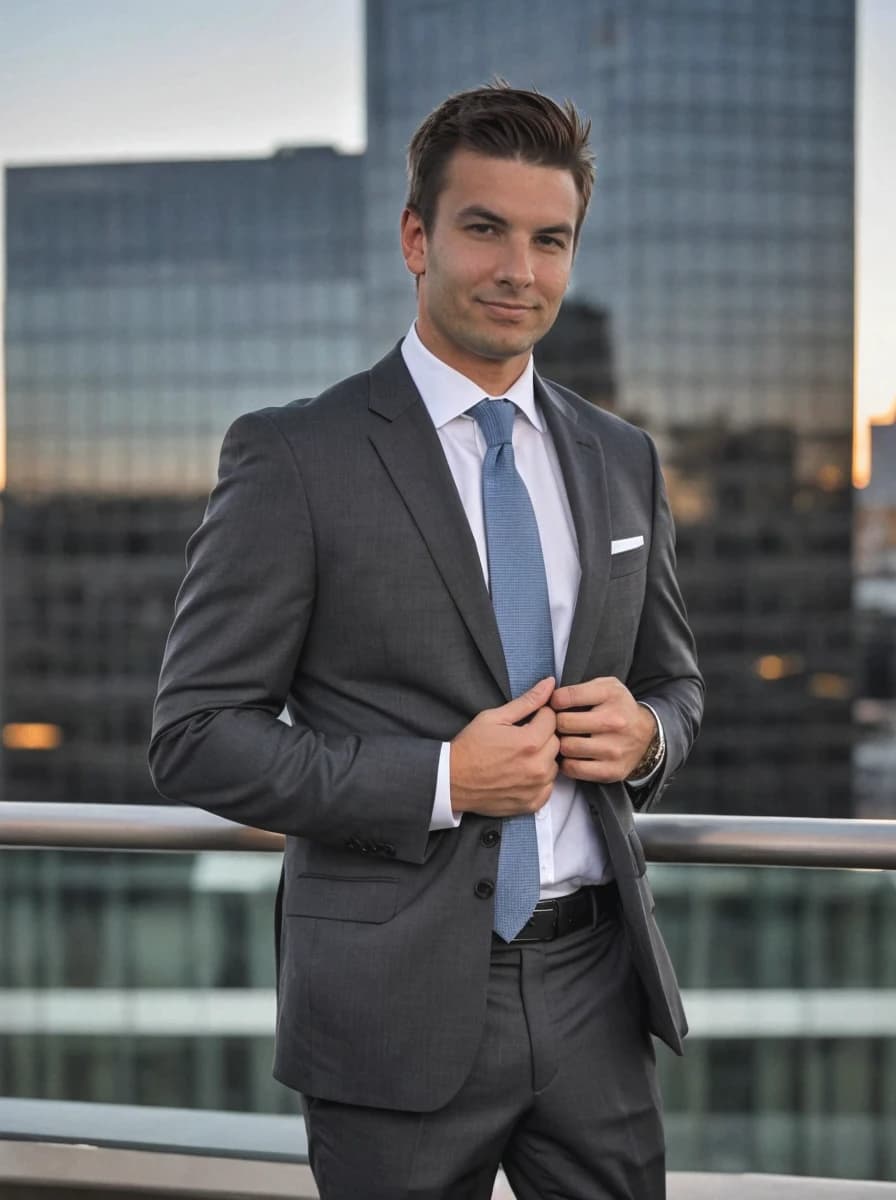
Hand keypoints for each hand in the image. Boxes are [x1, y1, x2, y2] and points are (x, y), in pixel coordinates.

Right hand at [450, 677, 558, 816]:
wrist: (452, 780)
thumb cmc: (470, 747)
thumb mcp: (494, 717)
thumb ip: (526, 701)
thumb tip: (549, 684)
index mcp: (529, 742)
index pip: (552, 719)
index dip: (540, 715)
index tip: (527, 719)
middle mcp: (537, 766)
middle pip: (556, 742)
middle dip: (542, 736)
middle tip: (521, 737)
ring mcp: (536, 787)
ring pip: (553, 765)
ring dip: (542, 758)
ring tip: (520, 757)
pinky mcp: (532, 803)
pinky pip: (548, 787)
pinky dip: (538, 780)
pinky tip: (521, 774)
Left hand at [551, 677, 655, 782]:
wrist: (646, 736)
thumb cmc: (617, 708)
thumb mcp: (604, 687)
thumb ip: (578, 688)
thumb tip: (547, 696)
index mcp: (610, 695)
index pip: (568, 696)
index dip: (554, 701)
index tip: (555, 705)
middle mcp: (614, 721)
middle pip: (564, 723)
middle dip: (556, 723)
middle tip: (558, 724)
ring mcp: (614, 748)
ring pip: (567, 747)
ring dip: (560, 744)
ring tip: (565, 739)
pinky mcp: (611, 770)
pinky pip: (574, 768)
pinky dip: (567, 763)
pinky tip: (572, 755)